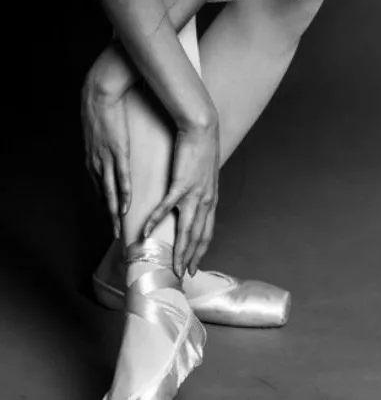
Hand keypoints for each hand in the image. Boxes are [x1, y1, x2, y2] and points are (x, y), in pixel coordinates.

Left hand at [81, 71, 131, 237]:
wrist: (100, 95)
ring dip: (113, 211)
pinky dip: (123, 193)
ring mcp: (106, 158)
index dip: (102, 207)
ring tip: (118, 227)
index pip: (97, 190)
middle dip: (107, 216)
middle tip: (114, 234)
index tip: (108, 221)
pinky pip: (120, 177)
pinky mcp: (117, 151)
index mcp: (92, 160)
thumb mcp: (99, 134)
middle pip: (101, 196)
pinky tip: (126, 206)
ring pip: (109, 191)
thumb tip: (111, 155)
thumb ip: (103, 148)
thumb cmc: (101, 111)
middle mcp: (96, 163)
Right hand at [144, 118, 219, 277]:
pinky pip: (166, 207)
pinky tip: (145, 233)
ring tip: (171, 266)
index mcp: (211, 197)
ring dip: (178, 251)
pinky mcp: (181, 183)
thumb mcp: (205, 172)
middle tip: (183, 275)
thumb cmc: (202, 146)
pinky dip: (155, 222)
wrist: (202, 128)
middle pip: (198, 236)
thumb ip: (200, 187)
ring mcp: (194, 193)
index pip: (206, 231)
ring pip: (186, 229)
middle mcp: (206, 199)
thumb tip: (195, 196)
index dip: (200, 250)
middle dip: (191, 258)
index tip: (194, 264)